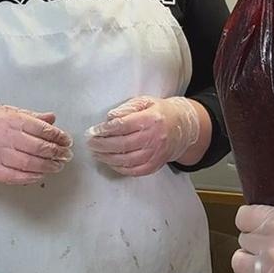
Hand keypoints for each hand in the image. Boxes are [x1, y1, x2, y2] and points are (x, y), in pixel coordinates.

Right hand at [0, 105, 72, 184]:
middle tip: (66, 155)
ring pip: (29, 163)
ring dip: (48, 166)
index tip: (66, 140)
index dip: (57, 136)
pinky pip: (16, 177)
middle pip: (37, 147)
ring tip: (58, 166)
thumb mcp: (6, 112)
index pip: (40, 129)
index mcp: (8, 119)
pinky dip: (32, 177)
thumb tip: (52, 119)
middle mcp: (2, 136)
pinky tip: (41, 174)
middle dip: (56, 152)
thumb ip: (30, 117)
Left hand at [85, 96, 200, 175]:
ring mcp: (156, 153)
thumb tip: (110, 117)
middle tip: (90, 143)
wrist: (183, 127)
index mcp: (151, 119)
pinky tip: (111, 162)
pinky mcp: (155, 164)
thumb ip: (127, 108)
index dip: (105, 129)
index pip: (123, 125)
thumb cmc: (161, 113)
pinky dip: (120, 168)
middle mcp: (154, 137)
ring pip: (127, 160)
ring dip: (108, 158)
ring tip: (96, 153)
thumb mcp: (145, 102)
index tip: (93, 131)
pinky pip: (135, 170)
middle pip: (122, 144)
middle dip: (102, 144)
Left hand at [230, 200, 273, 272]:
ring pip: (239, 262)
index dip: (250, 222)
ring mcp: (271, 270)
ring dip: (250, 263)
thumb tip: (266, 214)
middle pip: (243, 240)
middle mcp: (272, 244)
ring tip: (266, 265)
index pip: (242, 217)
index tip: (256, 227)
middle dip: (256, 242)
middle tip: (273, 247)